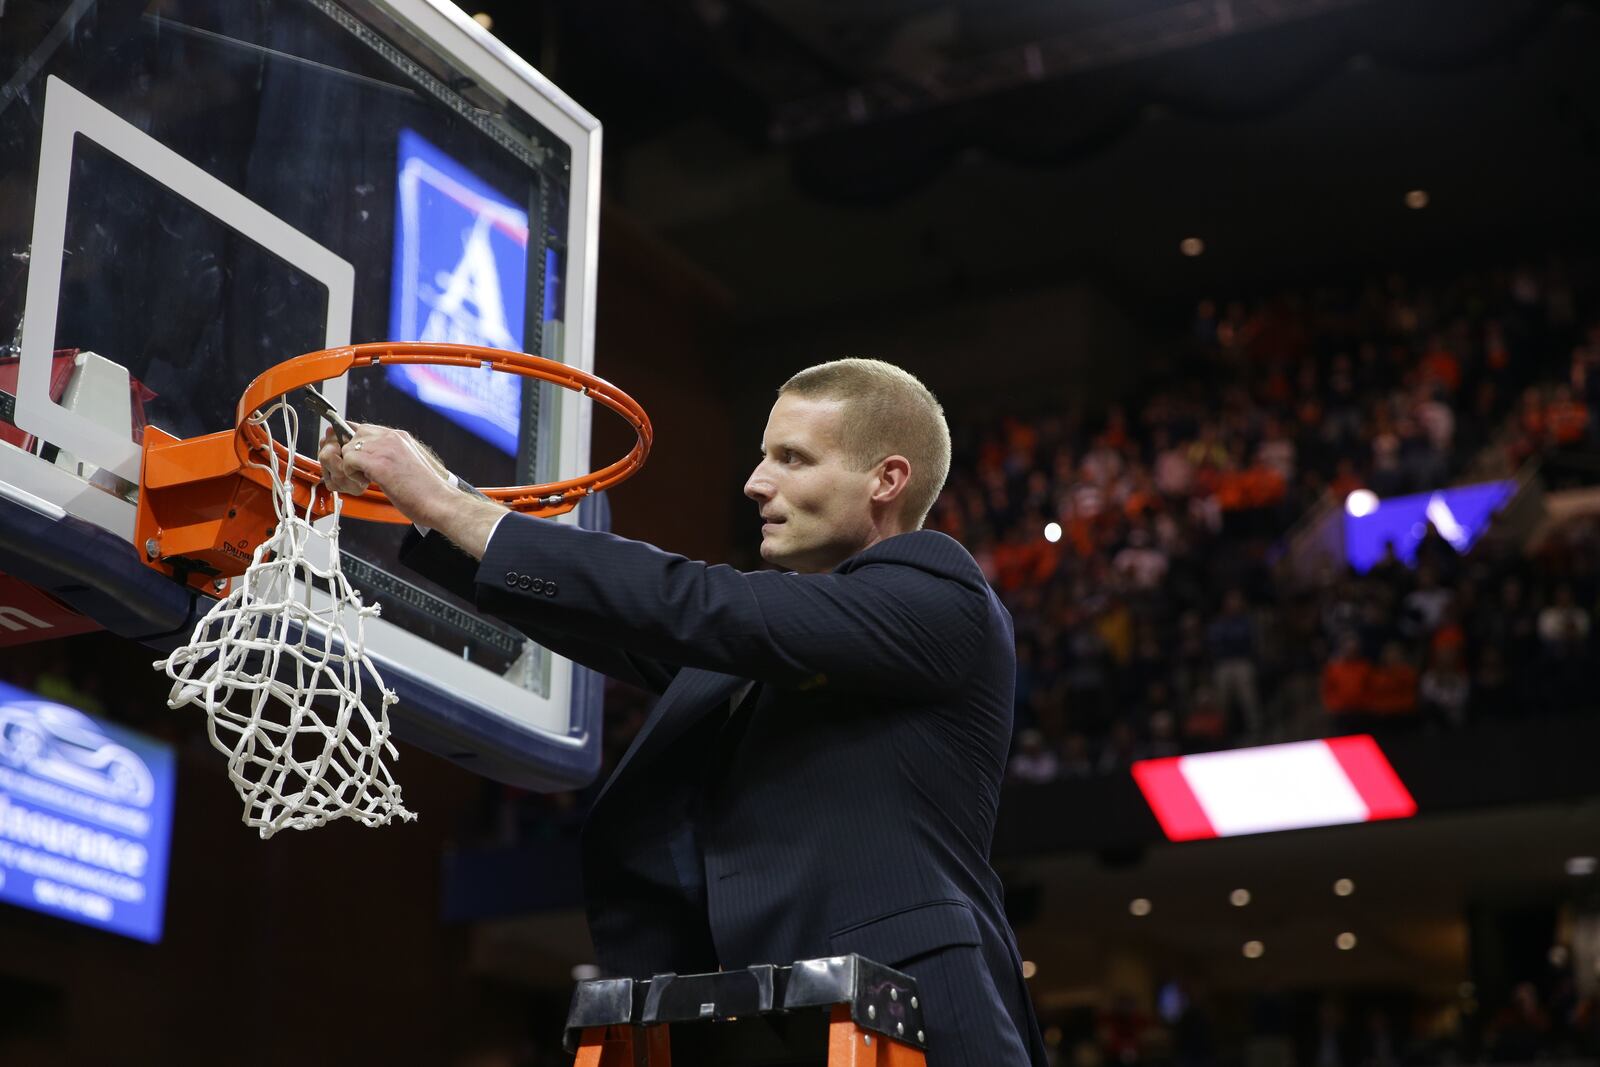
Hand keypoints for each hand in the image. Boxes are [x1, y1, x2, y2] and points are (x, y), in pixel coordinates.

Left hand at [318, 424, 454, 525]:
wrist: (439, 502)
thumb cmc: (425, 490)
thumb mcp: (406, 463)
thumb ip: (389, 454)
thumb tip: (369, 457)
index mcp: (399, 436)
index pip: (364, 428)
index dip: (354, 444)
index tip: (356, 461)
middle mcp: (391, 437)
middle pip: (352, 434)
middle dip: (349, 453)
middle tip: (359, 472)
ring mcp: (385, 448)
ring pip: (347, 447)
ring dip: (349, 466)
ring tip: (363, 480)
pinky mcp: (379, 463)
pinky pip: (348, 460)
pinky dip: (350, 474)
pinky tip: (365, 483)